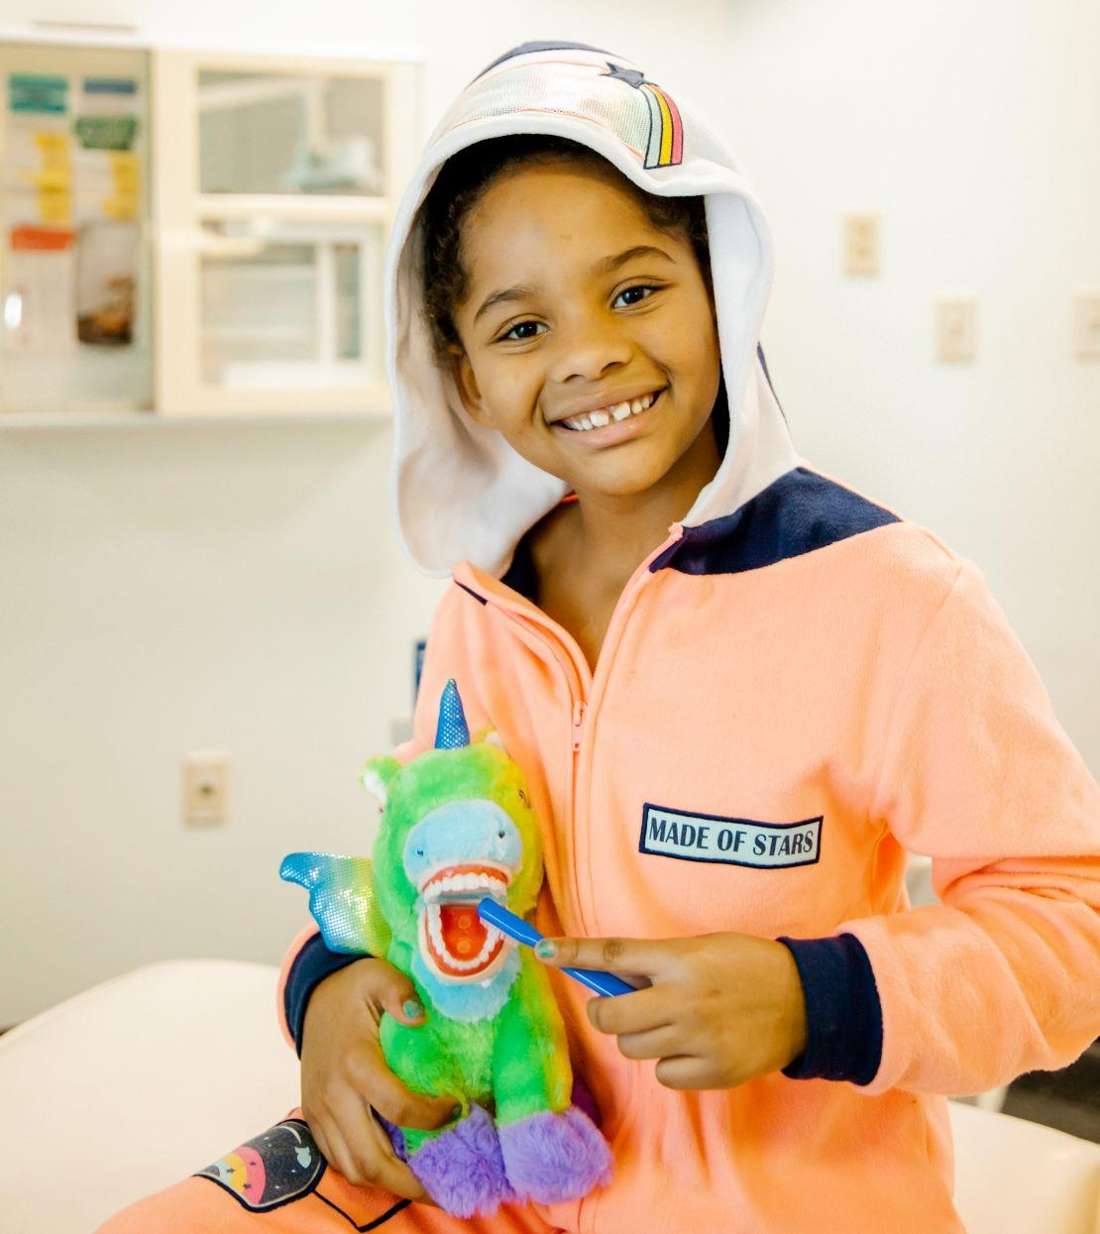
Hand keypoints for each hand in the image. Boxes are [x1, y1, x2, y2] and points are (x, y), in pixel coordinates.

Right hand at [300, 957, 455, 1198]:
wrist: (311, 996)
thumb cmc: (353, 987)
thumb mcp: (378, 975)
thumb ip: (399, 991)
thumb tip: (419, 1015)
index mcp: (355, 1062)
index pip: (398, 1108)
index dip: (433, 1118)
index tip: (459, 1109)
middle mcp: (334, 1095)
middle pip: (370, 1159)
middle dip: (409, 1181)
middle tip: (445, 1185)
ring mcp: (320, 1112)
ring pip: (352, 1168)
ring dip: (388, 1183)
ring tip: (424, 1182)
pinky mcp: (314, 1119)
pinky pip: (338, 1160)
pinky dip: (365, 1171)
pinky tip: (394, 1166)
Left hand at [536, 933, 807, 1089]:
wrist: (805, 1000)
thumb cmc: (745, 965)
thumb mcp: (700, 948)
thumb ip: (656, 963)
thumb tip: (607, 976)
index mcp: (679, 960)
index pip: (613, 954)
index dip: (574, 952)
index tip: (542, 950)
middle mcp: (683, 998)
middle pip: (610, 1016)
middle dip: (606, 1012)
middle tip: (622, 1007)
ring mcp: (697, 1038)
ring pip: (632, 1048)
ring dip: (642, 1038)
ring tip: (675, 1023)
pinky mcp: (711, 1071)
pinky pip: (663, 1075)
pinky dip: (671, 1063)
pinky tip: (696, 1047)